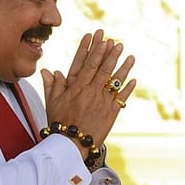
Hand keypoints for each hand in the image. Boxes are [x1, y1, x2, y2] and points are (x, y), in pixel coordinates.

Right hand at [41, 30, 135, 157]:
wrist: (72, 144)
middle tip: (117, 42)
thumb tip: (50, 71)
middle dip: (110, 54)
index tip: (101, 40)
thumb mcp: (52, 103)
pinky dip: (128, 89)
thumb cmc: (60, 123)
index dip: (95, 51)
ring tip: (130, 56)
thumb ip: (52, 86)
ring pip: (115, 81)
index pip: (88, 64)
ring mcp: (103, 101)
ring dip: (123, 67)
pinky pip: (121, 98)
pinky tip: (134, 79)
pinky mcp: (111, 112)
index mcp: (77, 88)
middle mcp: (92, 92)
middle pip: (103, 69)